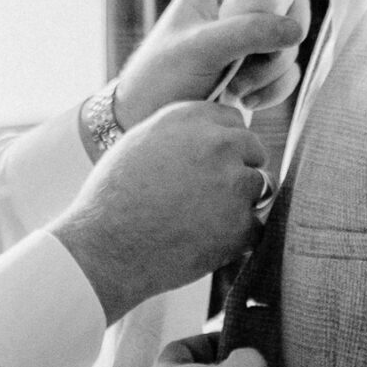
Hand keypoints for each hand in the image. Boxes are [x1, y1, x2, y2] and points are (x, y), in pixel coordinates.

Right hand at [53, 104, 272, 322]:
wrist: (105, 248)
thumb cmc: (112, 199)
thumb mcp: (139, 143)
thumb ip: (180, 132)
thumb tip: (210, 132)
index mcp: (190, 119)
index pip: (233, 119)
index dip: (225, 143)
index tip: (213, 162)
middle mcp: (217, 144)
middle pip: (254, 149)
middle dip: (240, 169)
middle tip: (212, 195)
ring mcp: (234, 184)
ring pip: (261, 186)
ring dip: (242, 203)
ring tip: (204, 220)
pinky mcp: (242, 225)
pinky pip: (257, 227)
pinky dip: (239, 238)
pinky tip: (206, 242)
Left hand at [113, 0, 306, 123]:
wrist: (143, 120)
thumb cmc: (160, 77)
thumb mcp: (201, 48)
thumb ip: (248, 33)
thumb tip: (296, 29)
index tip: (290, 3)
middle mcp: (235, 9)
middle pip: (288, 5)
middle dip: (280, 39)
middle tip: (258, 60)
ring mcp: (247, 41)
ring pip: (290, 44)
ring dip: (272, 71)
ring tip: (238, 88)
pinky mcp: (255, 72)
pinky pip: (286, 74)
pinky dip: (274, 90)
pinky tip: (247, 100)